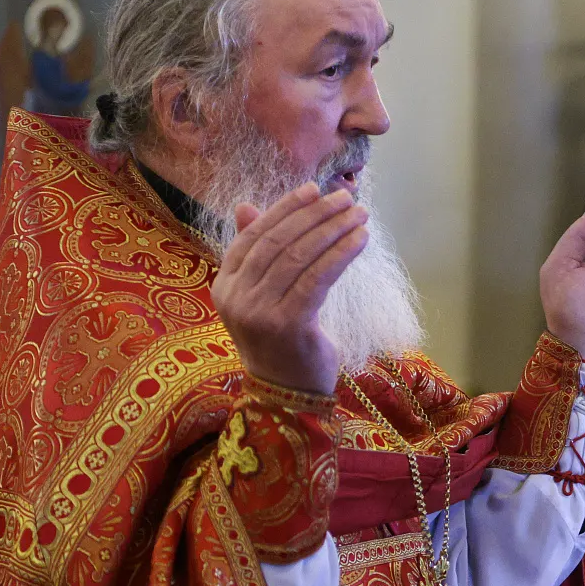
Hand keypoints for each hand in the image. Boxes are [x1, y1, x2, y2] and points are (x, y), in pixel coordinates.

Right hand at [212, 184, 369, 393]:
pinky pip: (317, 278)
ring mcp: (259, 312)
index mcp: (224, 286)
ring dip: (332, 229)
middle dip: (314, 214)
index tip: (313, 189)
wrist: (287, 396)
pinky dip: (340, 254)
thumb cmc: (280, 342)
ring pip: (299, 257)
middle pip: (277, 242)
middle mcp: (236, 298)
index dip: (284, 209)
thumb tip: (246, 205)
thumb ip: (256, 254)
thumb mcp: (261, 296)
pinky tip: (360, 239)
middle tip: (345, 197)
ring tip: (359, 214)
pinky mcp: (289, 324)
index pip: (253, 236)